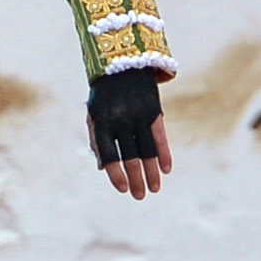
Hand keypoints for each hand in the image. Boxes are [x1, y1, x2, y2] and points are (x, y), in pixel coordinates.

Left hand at [86, 69, 173, 200]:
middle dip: (136, 179)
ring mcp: (139, 115)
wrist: (123, 64)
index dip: (115, 174)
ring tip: (154, 190)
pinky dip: (164, 154)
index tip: (122, 189)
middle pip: (130, 156)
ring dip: (152, 172)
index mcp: (102, 122)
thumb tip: (102, 168)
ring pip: (147, 150)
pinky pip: (160, 136)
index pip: (109, 155)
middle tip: (139, 197)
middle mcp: (121, 120)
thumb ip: (96, 140)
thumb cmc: (104, 96)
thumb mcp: (93, 115)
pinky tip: (166, 170)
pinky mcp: (155, 111)